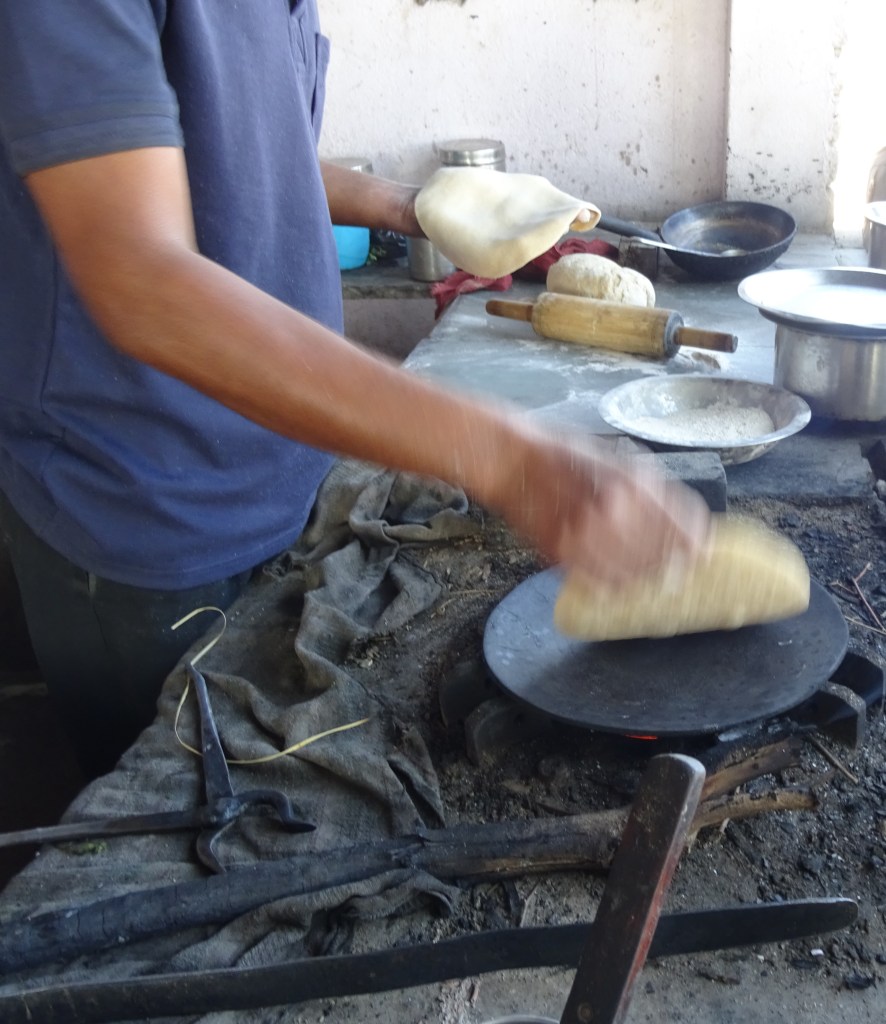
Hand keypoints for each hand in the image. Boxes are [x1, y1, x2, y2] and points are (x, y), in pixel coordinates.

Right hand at [489, 423, 710, 587]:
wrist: (512, 462)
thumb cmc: (565, 457)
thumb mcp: (618, 460)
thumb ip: (650, 491)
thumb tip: (683, 523)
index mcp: (634, 482)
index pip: (685, 524)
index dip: (696, 543)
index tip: (699, 553)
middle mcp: (615, 509)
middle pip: (664, 555)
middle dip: (673, 566)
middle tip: (676, 573)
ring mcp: (588, 533)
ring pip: (636, 574)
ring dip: (646, 579)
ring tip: (648, 579)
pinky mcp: (563, 553)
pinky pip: (602, 581)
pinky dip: (615, 585)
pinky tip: (618, 581)